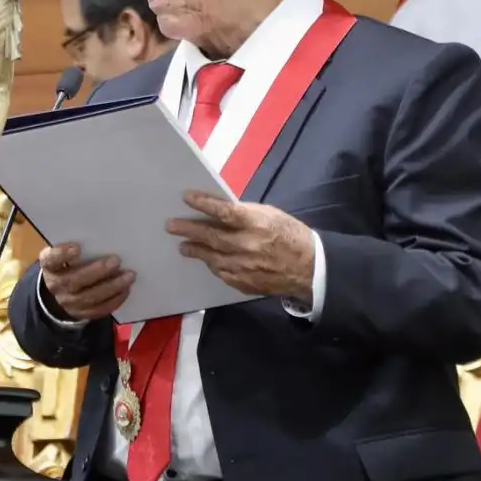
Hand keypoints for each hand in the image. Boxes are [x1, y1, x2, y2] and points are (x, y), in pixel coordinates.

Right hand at [38, 243, 133, 320]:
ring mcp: (68, 302)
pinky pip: (99, 310)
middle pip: (75, 281)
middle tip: (116, 260)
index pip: (51, 260)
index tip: (77, 248)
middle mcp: (56, 285)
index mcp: (50, 266)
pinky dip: (115, 300)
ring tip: (129, 276)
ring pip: (90, 297)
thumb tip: (104, 240)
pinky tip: (125, 289)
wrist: (60, 292)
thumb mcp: (65, 256)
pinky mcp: (81, 313)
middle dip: (98, 271)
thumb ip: (77, 249)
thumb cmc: (68, 265)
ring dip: (112, 286)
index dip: (63, 254)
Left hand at [168, 191, 315, 298]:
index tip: (186, 197)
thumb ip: (245, 214)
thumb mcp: (271, 215)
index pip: (224, 212)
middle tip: (171, 226)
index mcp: (256, 224)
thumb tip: (221, 212)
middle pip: (211, 237)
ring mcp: (244, 267)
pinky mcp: (244, 283)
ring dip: (195, 250)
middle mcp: (247, 245)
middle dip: (189, 230)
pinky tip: (206, 260)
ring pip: (212, 257)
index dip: (203, 204)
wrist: (310, 268)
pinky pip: (222, 273)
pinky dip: (213, 265)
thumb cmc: (290, 235)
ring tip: (183, 246)